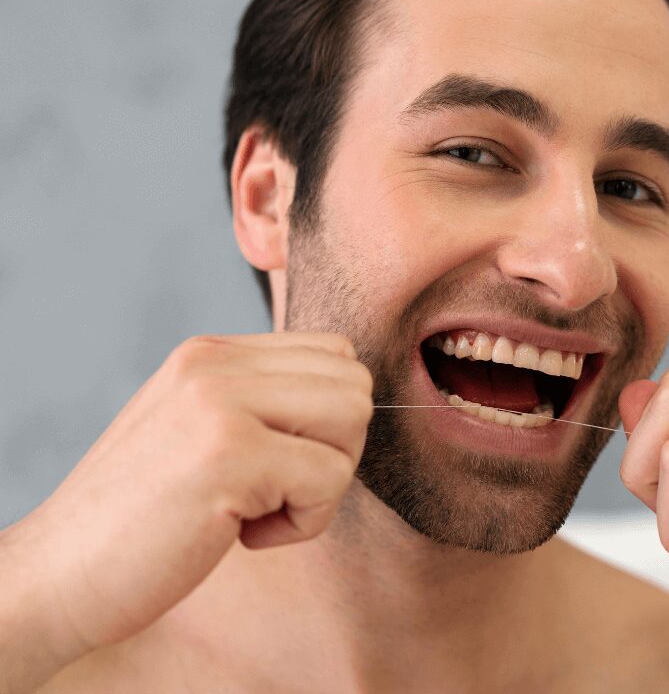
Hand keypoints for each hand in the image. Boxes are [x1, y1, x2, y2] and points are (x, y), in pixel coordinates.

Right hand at [2, 332, 371, 674]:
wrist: (59, 572)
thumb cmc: (143, 511)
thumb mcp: (197, 426)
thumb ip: (261, 400)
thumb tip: (351, 401)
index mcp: (213, 352)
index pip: (334, 352)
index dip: (329, 416)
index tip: (282, 459)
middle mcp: (217, 362)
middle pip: (354, 382)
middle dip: (337, 447)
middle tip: (281, 487)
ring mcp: (221, 402)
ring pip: (353, 418)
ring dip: (324, 481)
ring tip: (262, 508)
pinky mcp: (230, 454)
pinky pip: (330, 478)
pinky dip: (305, 523)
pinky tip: (245, 534)